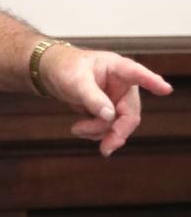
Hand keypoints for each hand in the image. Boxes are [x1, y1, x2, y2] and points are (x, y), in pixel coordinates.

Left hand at [42, 46, 172, 155]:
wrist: (51, 73)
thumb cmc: (64, 67)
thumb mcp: (75, 81)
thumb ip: (92, 97)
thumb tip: (109, 116)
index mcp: (117, 68)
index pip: (137, 74)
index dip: (152, 82)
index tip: (165, 89)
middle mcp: (123, 84)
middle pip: (130, 113)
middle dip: (116, 131)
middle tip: (106, 149)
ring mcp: (117, 98)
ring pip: (119, 124)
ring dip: (101, 132)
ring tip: (76, 129)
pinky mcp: (110, 109)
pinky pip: (110, 127)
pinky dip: (97, 132)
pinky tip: (81, 130)